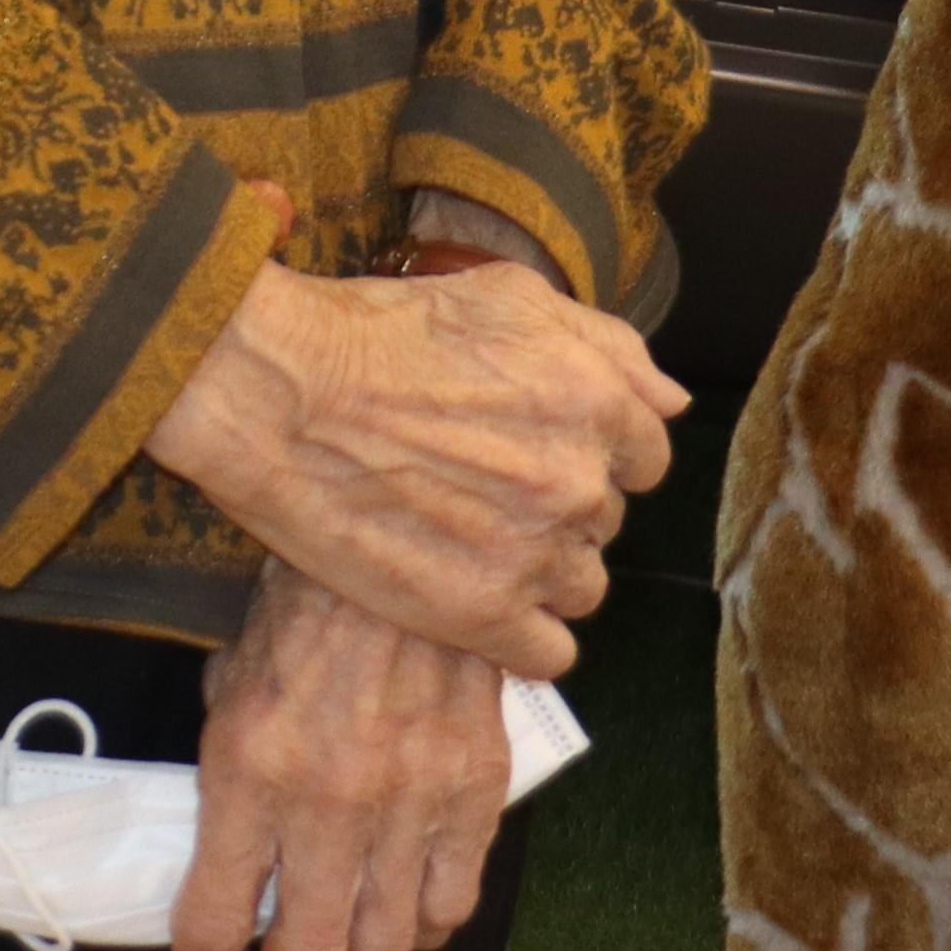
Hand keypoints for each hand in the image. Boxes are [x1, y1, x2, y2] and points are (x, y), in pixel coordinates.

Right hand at [144, 215, 683, 678]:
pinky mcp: (484, 616)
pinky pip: (546, 653)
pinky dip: (516, 637)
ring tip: (466, 543)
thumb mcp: (508, 297)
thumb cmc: (380, 335)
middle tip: (479, 488)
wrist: (281, 396)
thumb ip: (607, 346)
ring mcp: (535, 554)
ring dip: (537, 572)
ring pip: (580, 588)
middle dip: (554, 507)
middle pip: (602, 520)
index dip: (588, 452)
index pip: (642, 456)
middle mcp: (578, 481)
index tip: (533, 450)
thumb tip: (669, 401)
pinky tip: (470, 601)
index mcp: (596, 402)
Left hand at [171, 566, 508, 950]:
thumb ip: (226, 779)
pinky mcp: (473, 792)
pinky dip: (427, 920)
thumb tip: (228, 862)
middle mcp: (326, 802)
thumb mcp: (229, 686)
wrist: (403, 544)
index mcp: (248, 771)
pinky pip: (452, 906)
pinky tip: (406, 896)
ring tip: (347, 927)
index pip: (215, 922)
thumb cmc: (304, 612)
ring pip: (386, 947)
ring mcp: (407, 802)